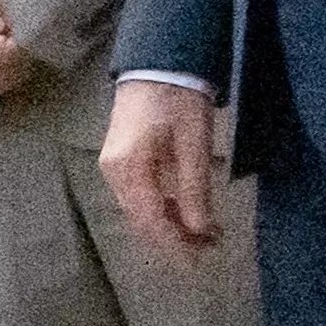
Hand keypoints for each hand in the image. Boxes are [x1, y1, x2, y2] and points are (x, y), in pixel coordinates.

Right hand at [100, 79, 221, 252]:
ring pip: (140, 210)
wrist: (156, 63)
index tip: (200, 262)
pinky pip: (140, 196)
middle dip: (175, 238)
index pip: (150, 220)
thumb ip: (194, 189)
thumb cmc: (178, 98)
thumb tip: (200, 230)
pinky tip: (187, 210)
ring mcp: (113, 166)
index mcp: (129, 168)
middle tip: (212, 247)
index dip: (174, 245)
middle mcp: (114, 172)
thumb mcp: (193, 143)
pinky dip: (164, 208)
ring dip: (171, 224)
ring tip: (206, 231)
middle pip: (142, 219)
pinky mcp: (121, 160)